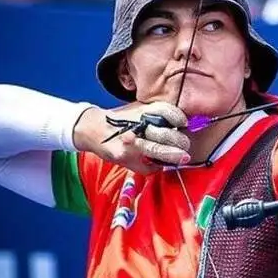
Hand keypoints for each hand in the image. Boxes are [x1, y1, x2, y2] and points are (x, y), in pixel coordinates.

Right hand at [74, 102, 191, 173]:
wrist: (93, 129)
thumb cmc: (121, 120)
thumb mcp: (139, 109)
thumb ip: (159, 114)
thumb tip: (182, 125)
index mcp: (142, 112)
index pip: (168, 112)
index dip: (179, 118)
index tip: (184, 123)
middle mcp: (136, 126)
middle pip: (166, 135)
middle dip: (181, 142)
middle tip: (185, 144)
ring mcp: (130, 143)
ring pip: (158, 151)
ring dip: (174, 156)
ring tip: (183, 157)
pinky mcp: (124, 158)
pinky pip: (147, 167)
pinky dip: (155, 167)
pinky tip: (158, 163)